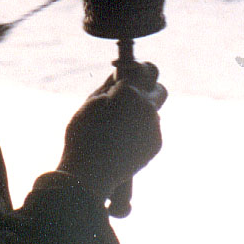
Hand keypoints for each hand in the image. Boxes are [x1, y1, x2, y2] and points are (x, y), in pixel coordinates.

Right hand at [56, 63, 164, 197]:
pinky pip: (150, 130)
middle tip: (134, 94)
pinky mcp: (156, 143)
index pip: (143, 69)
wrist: (91, 174)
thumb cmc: (84, 136)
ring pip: (153, 112)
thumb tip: (120, 73)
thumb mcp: (90, 104)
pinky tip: (122, 142)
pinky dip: (140, 132)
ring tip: (119, 127)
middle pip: (160, 89)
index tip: (132, 70)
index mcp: (129, 92)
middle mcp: (147, 106)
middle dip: (150, 89)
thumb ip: (109, 85)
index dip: (136, 68)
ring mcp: (154, 126)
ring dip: (141, 114)